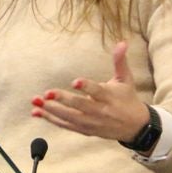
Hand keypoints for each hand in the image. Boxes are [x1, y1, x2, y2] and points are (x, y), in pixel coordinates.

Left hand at [30, 41, 150, 141]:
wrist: (135, 127)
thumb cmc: (128, 99)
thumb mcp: (126, 79)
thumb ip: (120, 61)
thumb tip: (122, 42)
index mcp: (109, 96)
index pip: (97, 91)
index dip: (86, 87)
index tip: (75, 81)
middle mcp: (100, 111)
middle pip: (80, 106)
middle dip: (63, 100)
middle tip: (47, 93)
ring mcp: (91, 122)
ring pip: (70, 117)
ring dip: (51, 110)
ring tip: (36, 102)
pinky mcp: (85, 130)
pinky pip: (66, 125)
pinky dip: (51, 119)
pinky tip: (37, 113)